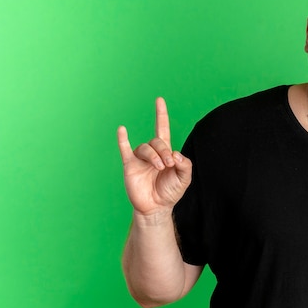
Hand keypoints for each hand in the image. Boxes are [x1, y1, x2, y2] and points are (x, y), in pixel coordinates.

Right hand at [117, 98, 191, 216]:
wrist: (156, 208)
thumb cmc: (170, 192)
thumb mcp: (184, 178)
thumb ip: (185, 164)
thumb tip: (175, 153)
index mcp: (165, 152)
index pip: (163, 129)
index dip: (161, 115)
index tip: (159, 100)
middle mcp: (152, 153)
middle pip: (157, 141)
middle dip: (164, 151)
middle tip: (168, 164)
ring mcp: (140, 159)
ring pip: (145, 148)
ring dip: (154, 156)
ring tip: (159, 168)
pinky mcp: (130, 166)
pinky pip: (124, 150)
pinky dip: (122, 139)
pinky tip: (122, 130)